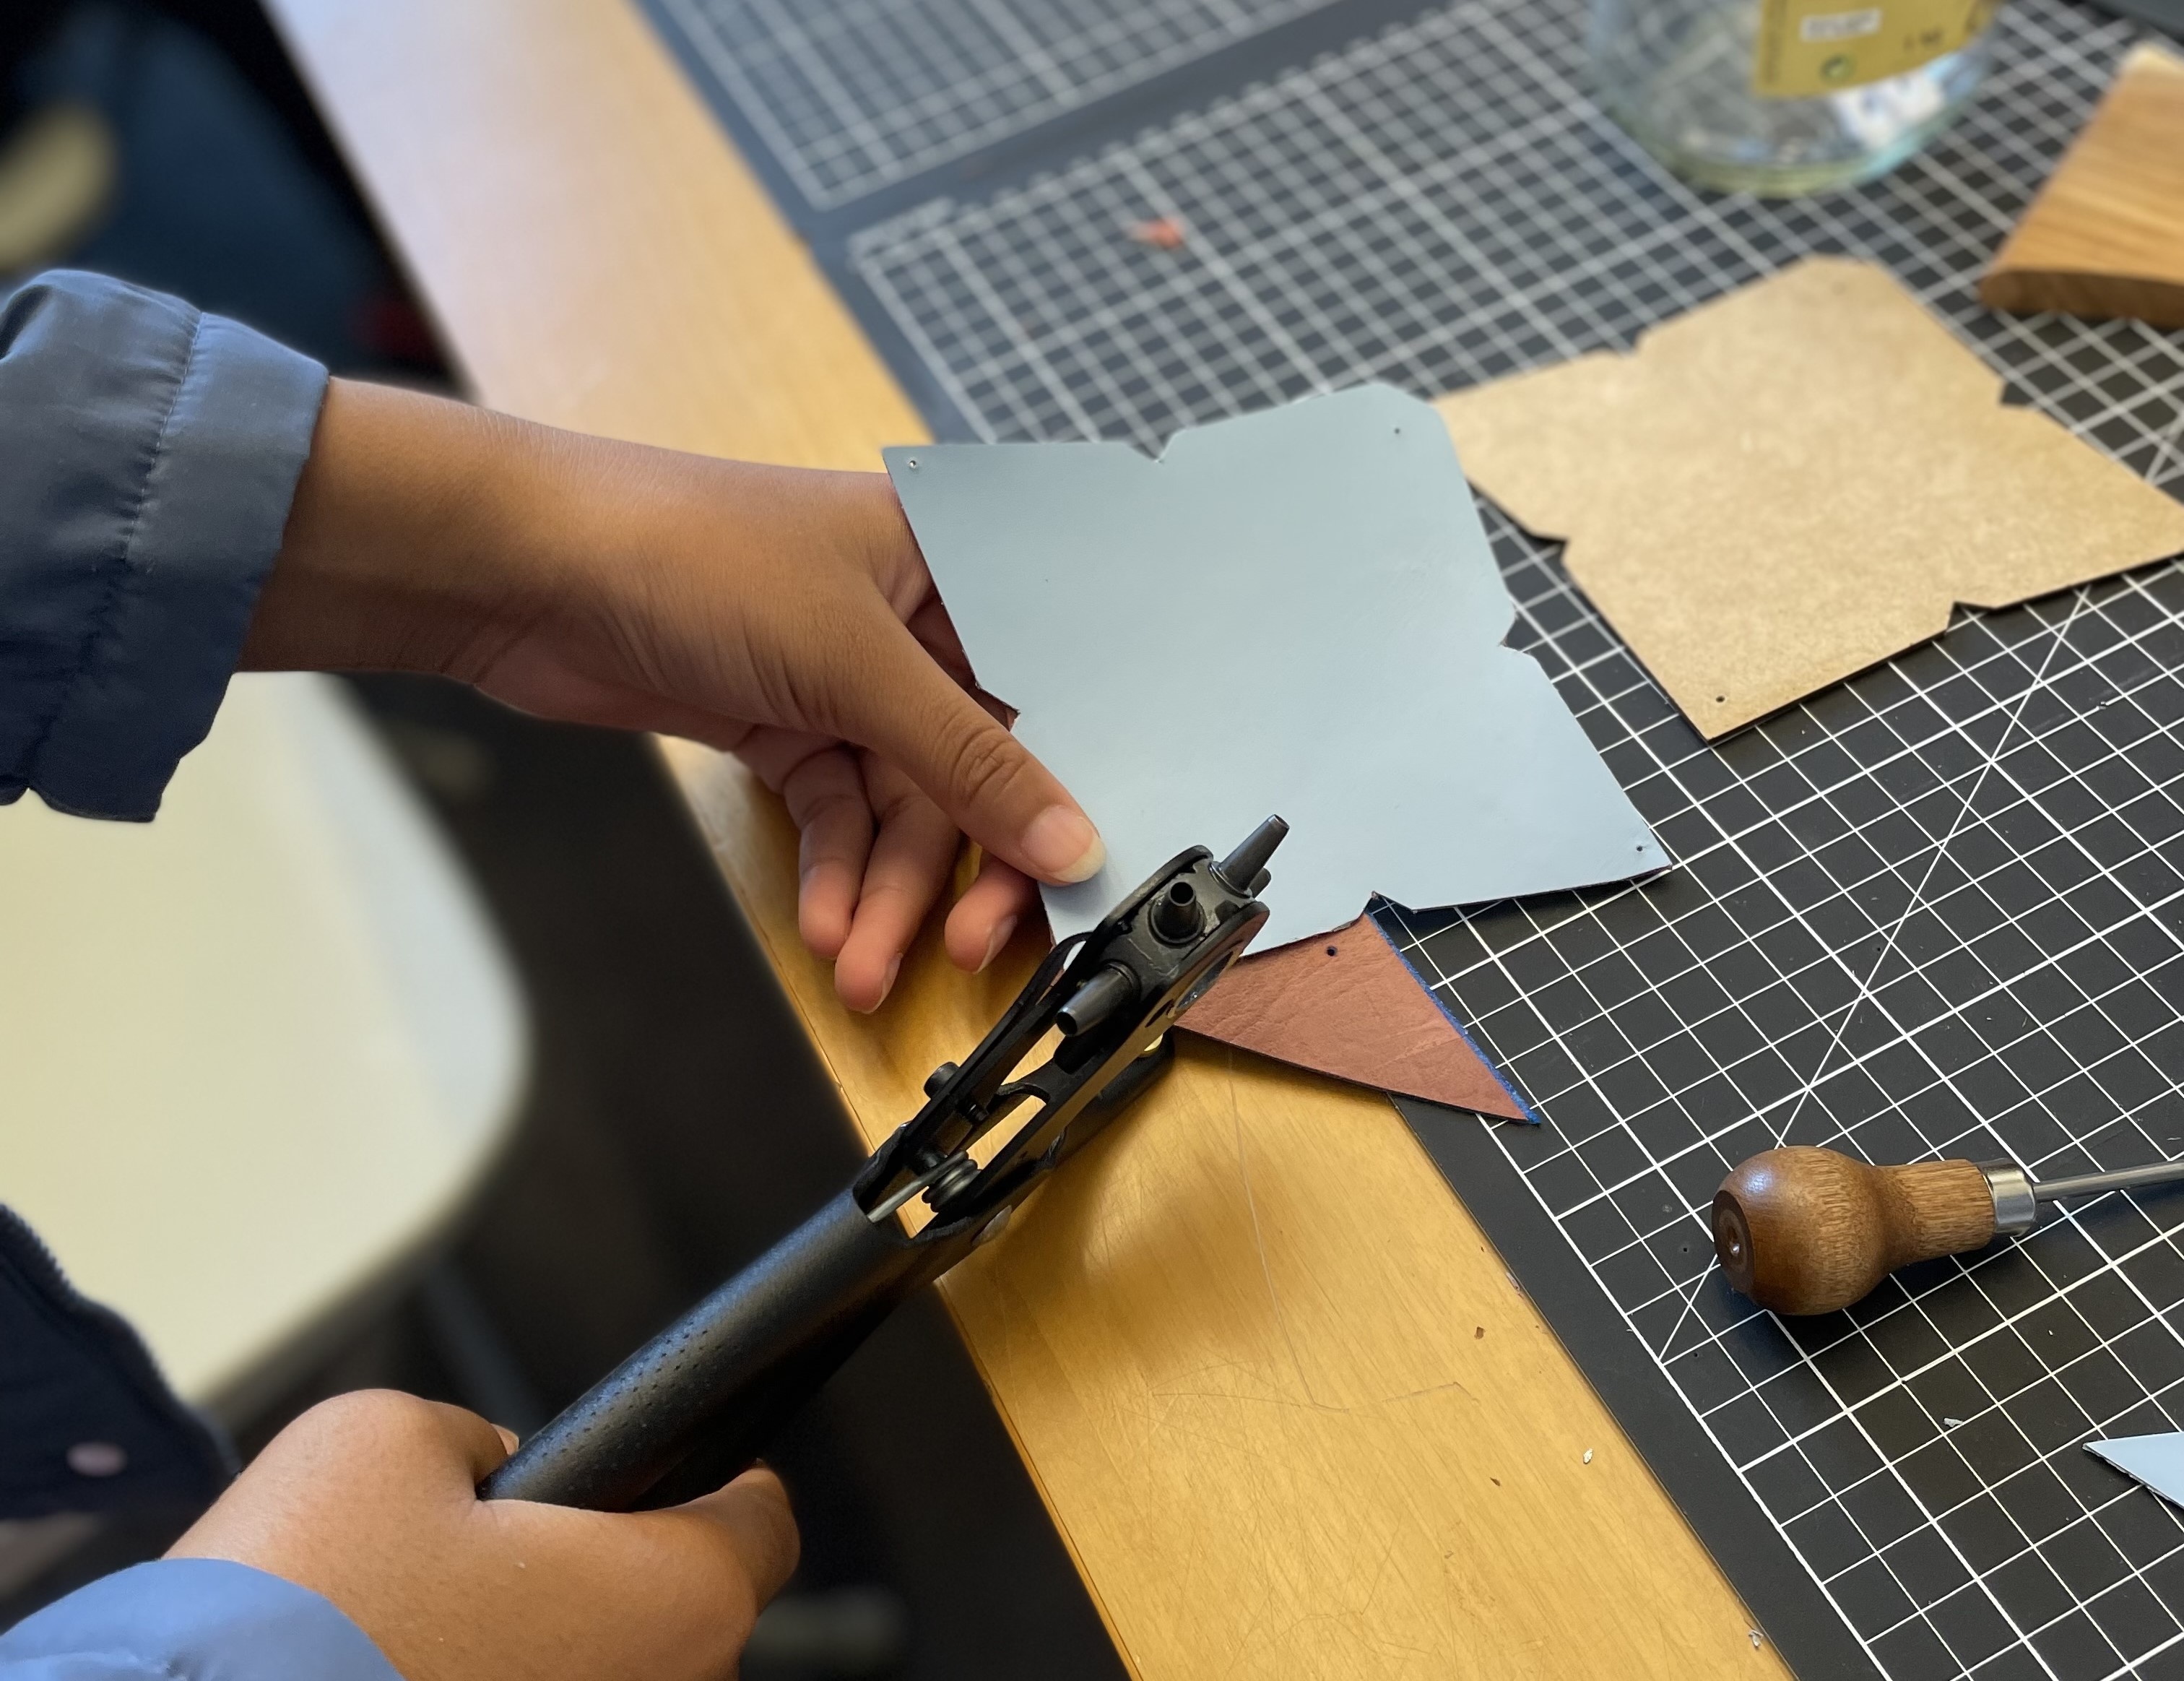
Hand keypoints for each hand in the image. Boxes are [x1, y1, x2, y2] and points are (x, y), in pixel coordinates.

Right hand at [168, 1390, 797, 1680]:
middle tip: (501, 1556)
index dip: (722, 1483)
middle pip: (679, 1614)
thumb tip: (503, 1470)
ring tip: (435, 1632)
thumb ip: (484, 1439)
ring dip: (550, 1654)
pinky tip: (416, 1675)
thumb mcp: (389, 1436)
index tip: (691, 1474)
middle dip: (604, 1573)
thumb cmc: (294, 1608)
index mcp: (674, 1594)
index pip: (763, 1525)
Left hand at [242, 381, 1102, 1009]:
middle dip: (962, 863)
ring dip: (887, 889)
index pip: (1050, 685)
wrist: (526, 570)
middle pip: (975, 763)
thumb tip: (1069, 837)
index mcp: (958, 560)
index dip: (1070, 783)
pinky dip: (836, 871)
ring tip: (866, 963)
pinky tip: (830, 925)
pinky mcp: (786, 719)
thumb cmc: (691, 554)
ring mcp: (845, 672)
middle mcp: (914, 616)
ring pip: (902, 804)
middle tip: (968, 944)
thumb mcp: (854, 661)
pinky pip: (838, 813)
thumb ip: (968, 761)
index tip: (1079, 873)